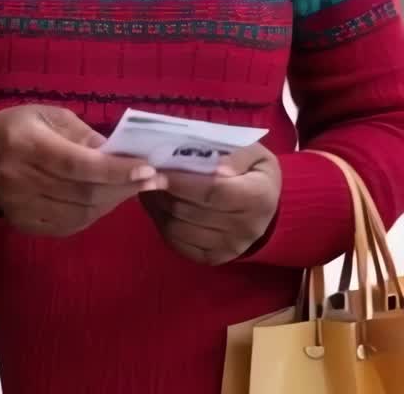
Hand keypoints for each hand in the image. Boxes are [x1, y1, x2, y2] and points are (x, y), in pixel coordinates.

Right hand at [0, 104, 164, 237]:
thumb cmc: (21, 126)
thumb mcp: (52, 116)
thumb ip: (85, 136)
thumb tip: (120, 154)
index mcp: (26, 145)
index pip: (78, 165)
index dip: (115, 170)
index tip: (148, 169)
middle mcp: (19, 180)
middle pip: (82, 193)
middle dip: (123, 187)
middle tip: (153, 180)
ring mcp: (19, 208)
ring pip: (80, 214)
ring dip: (113, 202)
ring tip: (133, 187)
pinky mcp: (24, 225)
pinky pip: (69, 225)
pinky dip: (94, 214)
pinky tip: (107, 199)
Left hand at [140, 143, 281, 265]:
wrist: (266, 209)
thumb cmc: (255, 172)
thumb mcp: (254, 153)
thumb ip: (235, 154)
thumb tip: (216, 166)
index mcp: (257, 198)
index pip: (211, 191)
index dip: (181, 181)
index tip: (157, 170)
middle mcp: (245, 228)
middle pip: (190, 210)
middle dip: (163, 191)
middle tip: (146, 174)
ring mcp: (229, 248)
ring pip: (179, 228)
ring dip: (158, 206)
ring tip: (148, 187)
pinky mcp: (213, 258)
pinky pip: (177, 242)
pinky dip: (161, 223)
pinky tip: (157, 205)